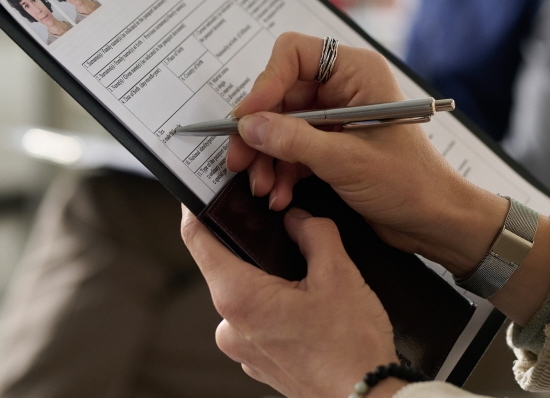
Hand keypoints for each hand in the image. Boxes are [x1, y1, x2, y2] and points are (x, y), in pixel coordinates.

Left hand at [181, 206, 404, 397]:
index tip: (203, 188)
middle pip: (227, 264)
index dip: (198, 207)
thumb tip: (299, 219)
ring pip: (248, 292)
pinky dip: (278, 306)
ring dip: (272, 279)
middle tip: (287, 231)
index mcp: (240, 297)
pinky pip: (258, 319)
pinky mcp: (258, 361)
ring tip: (313, 281)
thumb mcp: (340, 275)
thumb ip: (314, 233)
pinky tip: (312, 310)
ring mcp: (242, 348)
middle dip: (255, 245)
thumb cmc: (352, 348)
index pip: (197, 239)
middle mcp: (231, 325)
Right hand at [226, 32, 506, 274]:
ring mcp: (336, 117)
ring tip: (262, 188)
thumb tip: (248, 126)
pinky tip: (279, 196)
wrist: (436, 221)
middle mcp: (344, 87)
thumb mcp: (347, 161)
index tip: (245, 119)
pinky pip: (292, 148)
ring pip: (281, 125)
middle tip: (238, 161)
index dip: (265, 84)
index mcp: (357, 72)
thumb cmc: (411, 183)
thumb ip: (294, 142)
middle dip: (259, 132)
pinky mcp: (332, 145)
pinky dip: (281, 171)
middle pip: (280, 94)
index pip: (293, 54)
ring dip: (266, 157)